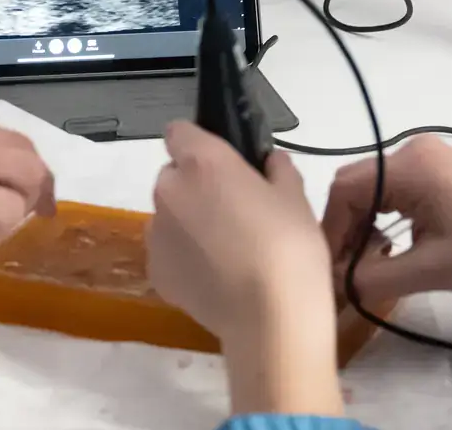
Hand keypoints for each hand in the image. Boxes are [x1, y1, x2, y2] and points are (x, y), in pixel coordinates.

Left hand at [150, 123, 342, 416]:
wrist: (270, 319)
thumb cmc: (288, 247)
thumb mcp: (296, 199)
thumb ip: (278, 171)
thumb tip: (271, 162)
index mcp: (202, 162)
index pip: (179, 132)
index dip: (198, 143)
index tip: (222, 162)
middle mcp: (170, 190)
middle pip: (173, 176)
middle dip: (196, 186)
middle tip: (233, 211)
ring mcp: (156, 233)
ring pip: (168, 215)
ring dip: (187, 222)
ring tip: (225, 250)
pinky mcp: (155, 271)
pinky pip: (167, 252)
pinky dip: (183, 258)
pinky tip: (215, 277)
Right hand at [320, 138, 451, 313]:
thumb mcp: (432, 270)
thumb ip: (375, 276)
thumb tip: (334, 284)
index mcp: (409, 165)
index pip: (344, 190)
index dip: (331, 232)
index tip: (328, 271)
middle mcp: (412, 151)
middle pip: (355, 186)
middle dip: (344, 229)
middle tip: (343, 272)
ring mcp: (427, 159)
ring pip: (372, 190)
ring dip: (363, 226)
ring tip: (366, 266)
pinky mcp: (438, 173)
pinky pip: (393, 191)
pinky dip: (383, 220)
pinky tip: (389, 250)